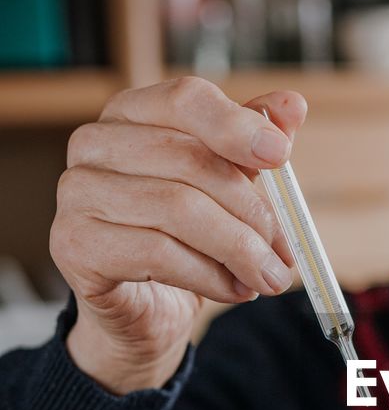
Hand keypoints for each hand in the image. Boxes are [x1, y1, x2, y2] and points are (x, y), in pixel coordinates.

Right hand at [51, 78, 305, 392]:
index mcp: (132, 113)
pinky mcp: (75, 244)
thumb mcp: (227, 189)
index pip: (186, 99)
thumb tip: (292, 106)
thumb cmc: (184, 240)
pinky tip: (233, 289)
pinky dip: (209, 276)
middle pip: (191, 160)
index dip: (238, 125)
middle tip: (285, 252)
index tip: (281, 155)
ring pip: (178, 209)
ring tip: (266, 276)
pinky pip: (157, 254)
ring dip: (238, 250)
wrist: (145, 310)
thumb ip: (253, 148)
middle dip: (252, 211)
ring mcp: (77, 193)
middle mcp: (94, 143)